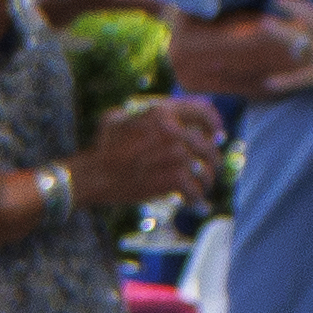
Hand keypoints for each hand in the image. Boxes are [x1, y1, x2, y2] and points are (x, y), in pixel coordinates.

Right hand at [69, 100, 220, 215]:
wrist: (94, 176)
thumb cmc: (103, 148)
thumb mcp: (117, 118)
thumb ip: (141, 113)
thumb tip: (155, 113)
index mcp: (162, 112)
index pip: (203, 110)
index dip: (215, 123)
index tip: (218, 135)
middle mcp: (173, 131)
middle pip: (208, 145)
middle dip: (214, 159)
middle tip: (213, 168)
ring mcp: (175, 155)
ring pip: (205, 169)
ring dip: (207, 181)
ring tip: (203, 188)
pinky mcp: (172, 179)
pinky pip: (195, 189)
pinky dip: (196, 198)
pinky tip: (193, 202)